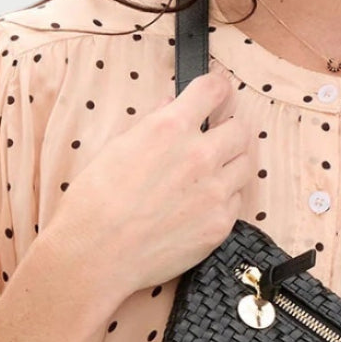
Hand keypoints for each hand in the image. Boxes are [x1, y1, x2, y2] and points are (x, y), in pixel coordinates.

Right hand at [46, 70, 255, 310]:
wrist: (97, 253)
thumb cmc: (96, 201)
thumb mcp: (117, 148)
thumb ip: (152, 124)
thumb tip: (171, 107)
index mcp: (170, 128)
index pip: (213, 90)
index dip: (218, 88)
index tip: (219, 91)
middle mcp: (200, 155)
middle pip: (239, 130)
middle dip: (226, 133)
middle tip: (213, 143)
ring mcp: (215, 192)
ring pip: (244, 166)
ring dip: (230, 166)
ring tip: (207, 179)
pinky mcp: (220, 224)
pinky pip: (236, 202)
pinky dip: (224, 201)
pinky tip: (199, 208)